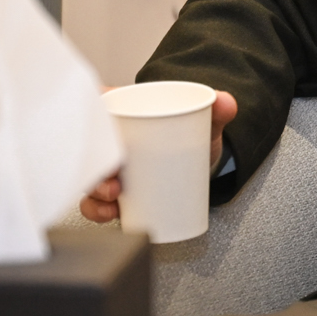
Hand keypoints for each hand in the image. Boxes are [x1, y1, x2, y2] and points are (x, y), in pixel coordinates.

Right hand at [80, 90, 237, 223]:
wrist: (201, 162)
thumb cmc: (192, 135)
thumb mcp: (204, 120)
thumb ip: (218, 109)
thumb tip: (226, 104)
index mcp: (125, 110)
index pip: (96, 103)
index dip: (90, 112)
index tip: (101, 124)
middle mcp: (111, 138)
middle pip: (90, 145)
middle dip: (94, 159)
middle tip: (114, 171)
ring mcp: (110, 166)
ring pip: (90, 175)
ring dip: (94, 188)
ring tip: (114, 195)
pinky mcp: (115, 190)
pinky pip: (95, 201)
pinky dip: (97, 209)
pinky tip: (109, 212)